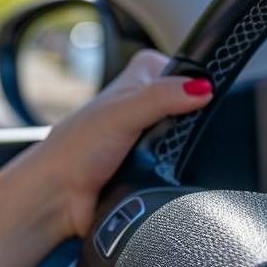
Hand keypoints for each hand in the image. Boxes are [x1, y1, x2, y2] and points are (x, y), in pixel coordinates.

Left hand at [28, 48, 213, 239]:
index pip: (185, 70)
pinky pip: (186, 166)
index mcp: (138, 79)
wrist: (59, 196)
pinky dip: (183, 171)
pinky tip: (175, 176)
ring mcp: (152, 136)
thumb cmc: (75, 148)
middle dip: (197, 124)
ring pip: (194, 139)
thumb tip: (201, 88)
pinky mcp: (156, 166)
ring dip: (190, 152)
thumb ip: (160, 97)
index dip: (198, 84)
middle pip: (195, 109)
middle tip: (178, 136)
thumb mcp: (122, 114)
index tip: (207, 98)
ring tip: (171, 159)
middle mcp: (146, 104)